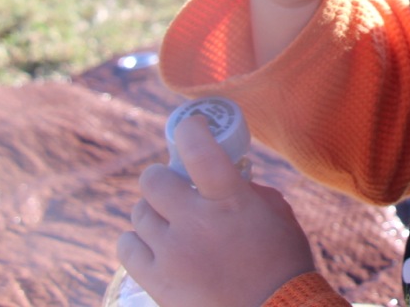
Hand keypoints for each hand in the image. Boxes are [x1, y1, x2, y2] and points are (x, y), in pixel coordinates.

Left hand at [117, 114, 316, 306]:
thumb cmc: (283, 265)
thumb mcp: (276, 215)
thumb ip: (248, 190)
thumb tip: (229, 174)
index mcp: (230, 201)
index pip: (199, 150)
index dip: (190, 130)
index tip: (191, 127)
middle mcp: (195, 223)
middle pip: (153, 180)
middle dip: (163, 178)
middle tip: (175, 186)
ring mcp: (172, 254)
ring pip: (138, 213)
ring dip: (153, 212)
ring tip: (169, 222)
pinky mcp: (156, 281)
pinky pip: (126, 247)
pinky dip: (136, 241)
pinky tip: (152, 244)